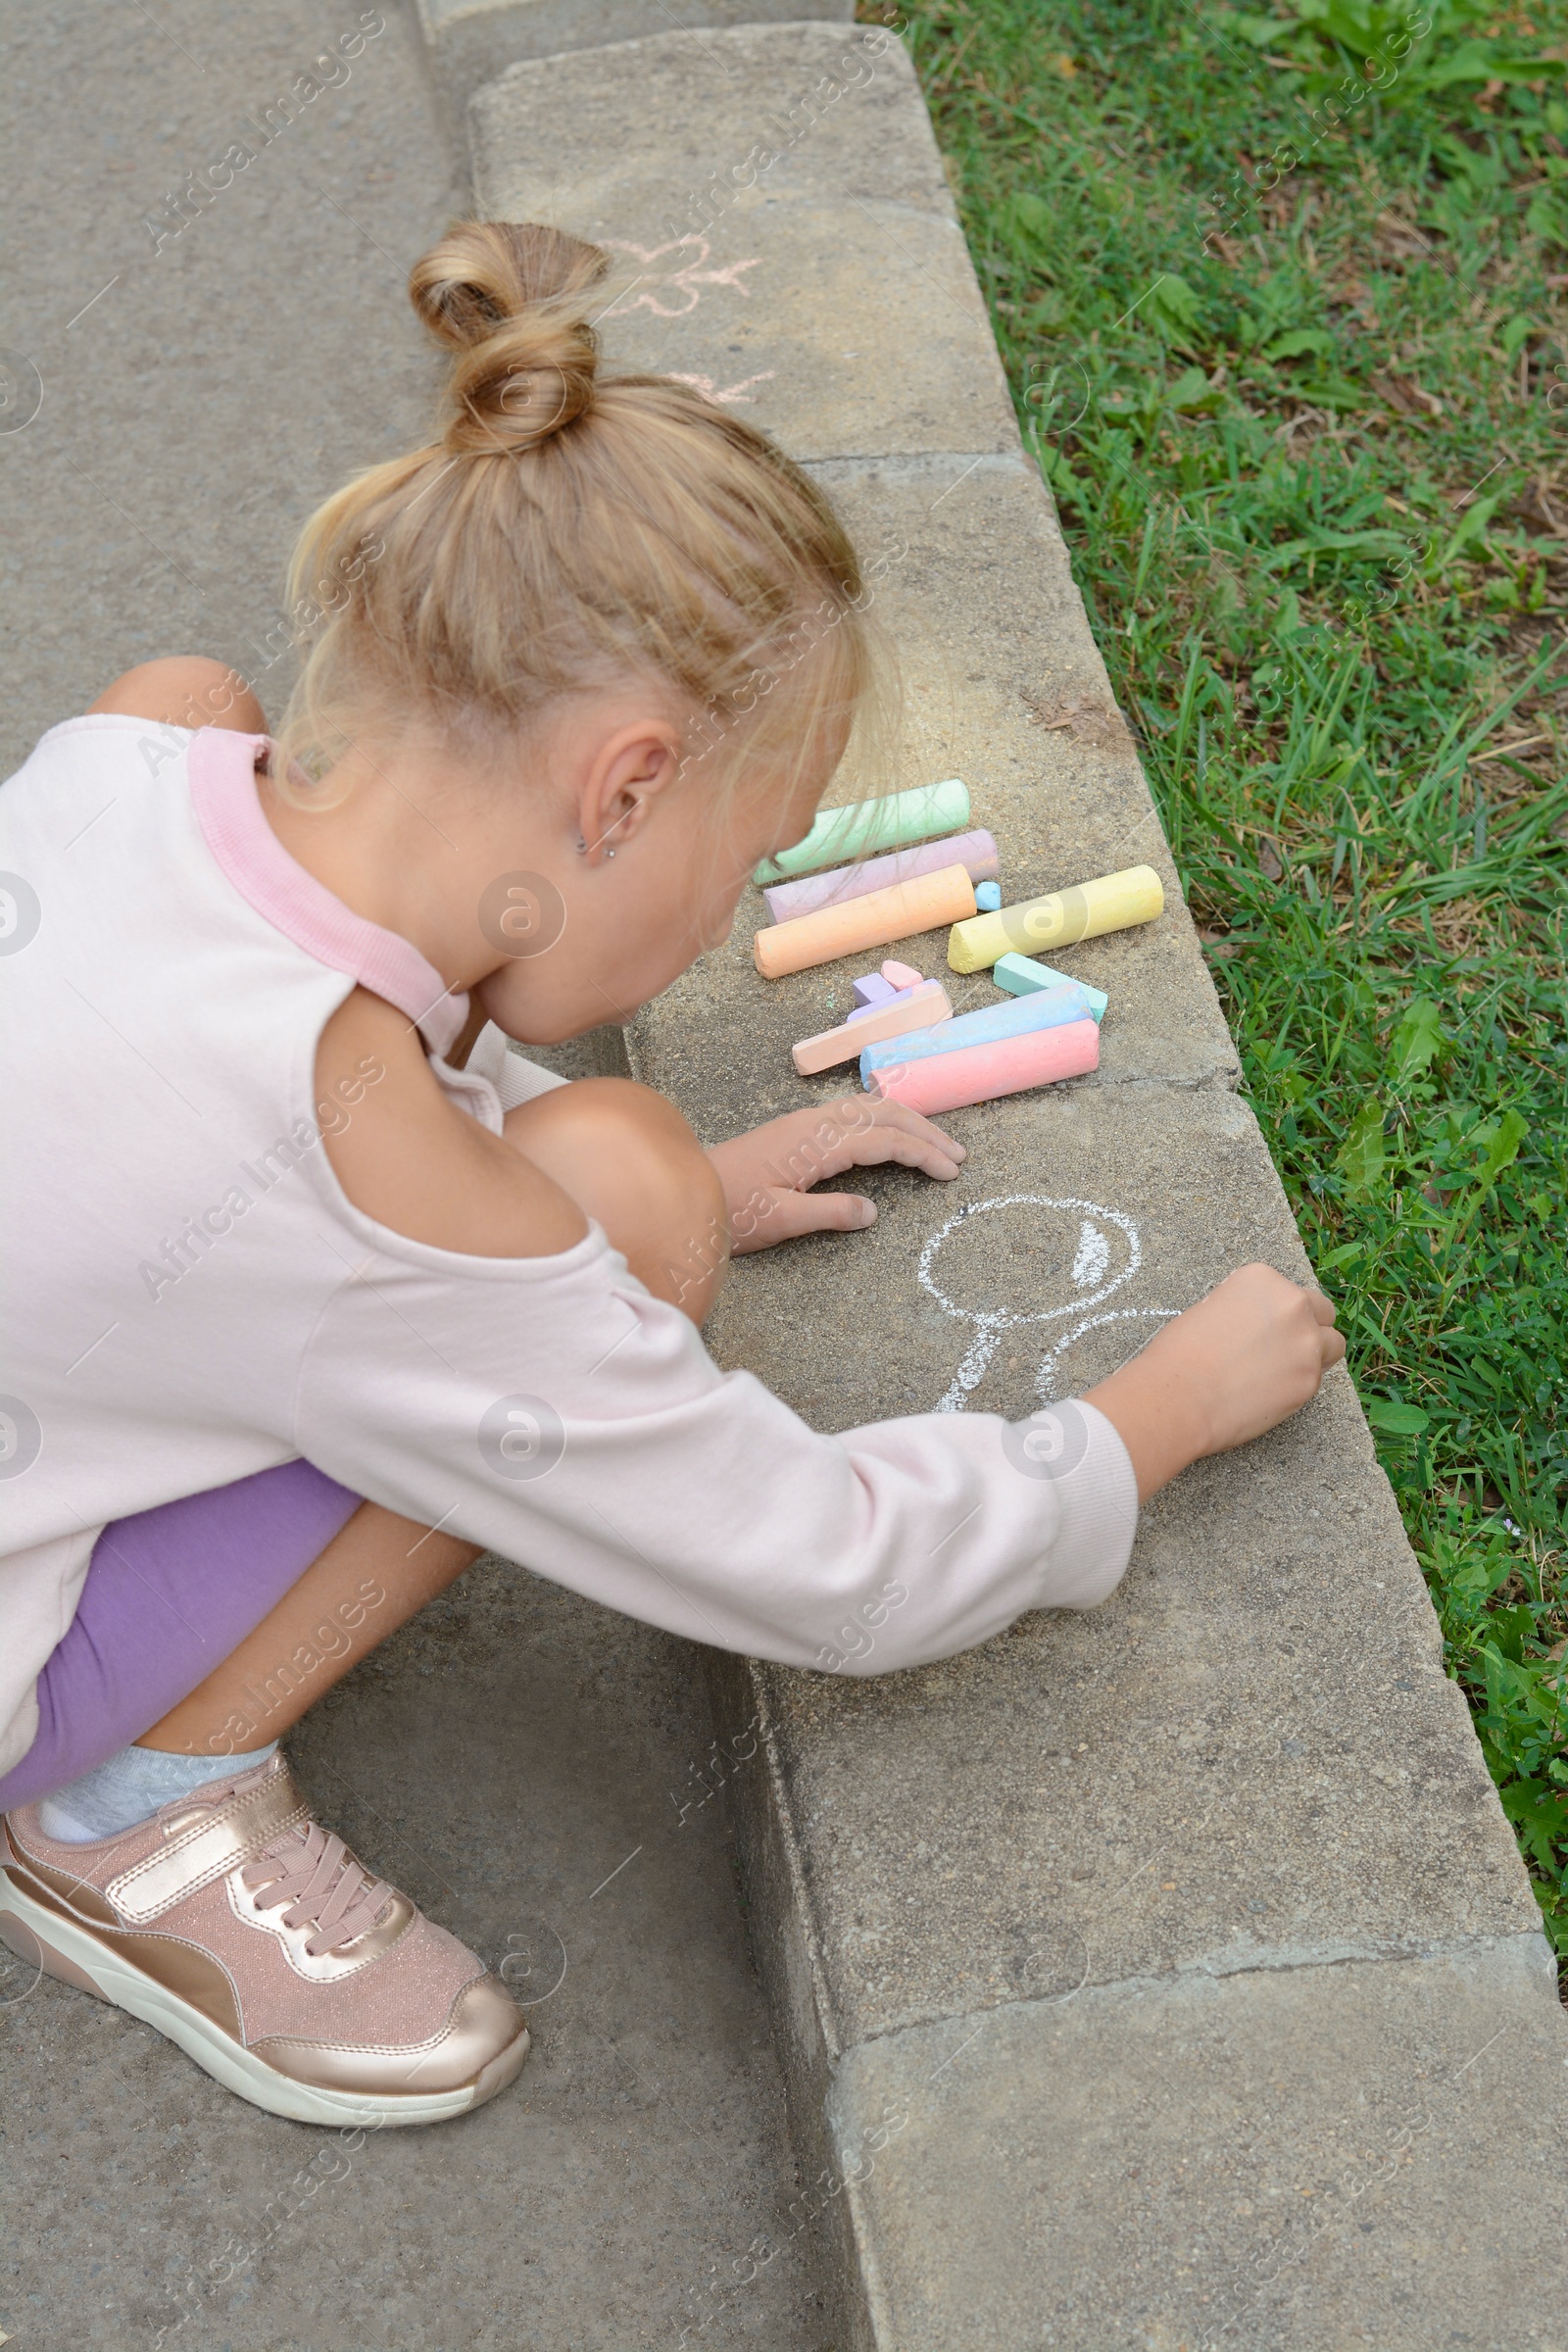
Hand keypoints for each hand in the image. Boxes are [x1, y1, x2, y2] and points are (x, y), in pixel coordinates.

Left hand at [707, 1098, 965, 1252]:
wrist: (688, 1190)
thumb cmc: (730, 1211)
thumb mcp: (781, 1221)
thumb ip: (830, 1213)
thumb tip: (873, 1211)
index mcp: (815, 1144)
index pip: (883, 1140)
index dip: (921, 1154)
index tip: (950, 1173)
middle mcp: (813, 1123)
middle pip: (882, 1114)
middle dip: (924, 1131)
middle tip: (957, 1155)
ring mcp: (804, 1122)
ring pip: (867, 1107)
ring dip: (905, 1121)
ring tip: (935, 1141)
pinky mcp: (796, 1128)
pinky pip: (850, 1111)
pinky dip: (881, 1117)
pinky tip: (889, 1128)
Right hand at [1084, 1263, 1344, 1500]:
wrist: (1178, 1396)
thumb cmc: (1180, 1354)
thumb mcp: (1212, 1310)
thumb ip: (1249, 1311)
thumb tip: (1265, 1328)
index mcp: (1263, 1280)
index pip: (1288, 1292)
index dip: (1276, 1314)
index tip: (1259, 1331)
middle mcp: (1292, 1303)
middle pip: (1322, 1311)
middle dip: (1308, 1327)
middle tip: (1282, 1349)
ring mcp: (1306, 1343)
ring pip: (1333, 1345)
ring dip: (1314, 1355)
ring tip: (1283, 1372)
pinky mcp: (1310, 1380)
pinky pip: (1317, 1379)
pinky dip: (1299, 1385)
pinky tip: (1269, 1393)